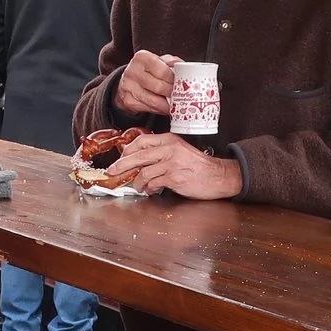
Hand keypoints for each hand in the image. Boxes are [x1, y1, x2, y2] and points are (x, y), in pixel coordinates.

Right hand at [116, 50, 176, 115]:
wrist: (127, 81)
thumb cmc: (147, 70)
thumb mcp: (157, 61)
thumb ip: (170, 61)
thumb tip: (181, 65)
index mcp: (142, 58)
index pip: (163, 71)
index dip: (174, 80)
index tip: (181, 85)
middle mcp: (133, 72)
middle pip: (159, 87)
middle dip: (172, 93)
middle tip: (181, 96)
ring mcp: (129, 87)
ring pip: (154, 101)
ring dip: (167, 105)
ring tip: (176, 105)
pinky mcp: (128, 101)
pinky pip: (148, 109)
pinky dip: (159, 110)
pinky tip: (164, 107)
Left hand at [117, 133, 242, 200]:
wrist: (219, 176)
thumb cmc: (199, 166)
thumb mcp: (180, 151)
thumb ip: (162, 152)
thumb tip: (140, 160)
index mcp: (170, 140)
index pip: (142, 141)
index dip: (128, 150)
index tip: (120, 158)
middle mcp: (169, 149)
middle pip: (137, 156)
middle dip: (121, 165)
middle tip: (111, 171)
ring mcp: (172, 164)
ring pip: (143, 172)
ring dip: (137, 182)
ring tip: (139, 187)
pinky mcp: (174, 178)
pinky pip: (153, 183)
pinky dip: (149, 189)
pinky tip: (151, 190)